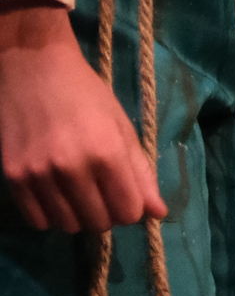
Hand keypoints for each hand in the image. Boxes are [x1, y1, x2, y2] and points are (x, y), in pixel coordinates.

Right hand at [0, 0, 164, 232]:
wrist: (33, 70)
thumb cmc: (86, 95)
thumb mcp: (122, 127)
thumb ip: (140, 172)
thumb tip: (158, 213)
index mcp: (107, 152)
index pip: (128, 211)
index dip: (132, 208)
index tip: (127, 194)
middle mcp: (72, 167)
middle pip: (99, 223)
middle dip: (108, 213)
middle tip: (103, 191)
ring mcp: (38, 174)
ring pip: (68, 226)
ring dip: (79, 216)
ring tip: (80, 191)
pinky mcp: (13, 177)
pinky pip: (38, 220)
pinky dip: (51, 215)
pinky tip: (57, 194)